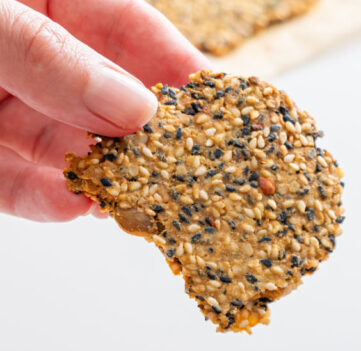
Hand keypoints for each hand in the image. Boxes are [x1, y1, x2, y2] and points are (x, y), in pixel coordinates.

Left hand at [0, 0, 206, 220]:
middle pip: (110, 103)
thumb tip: (134, 107)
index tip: (222, 106)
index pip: (128, 32)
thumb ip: (50, 57)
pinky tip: (74, 204)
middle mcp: (34, 62)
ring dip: (106, 180)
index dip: (178, 67)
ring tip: (137, 199)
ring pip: (71, 154)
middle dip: (149, 139)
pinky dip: (45, 201)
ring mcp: (8, 114)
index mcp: (45, 2)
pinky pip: (18, 187)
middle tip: (193, 172)